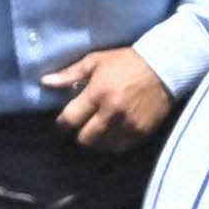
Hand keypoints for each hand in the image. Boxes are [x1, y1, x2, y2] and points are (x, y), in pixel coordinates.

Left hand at [42, 47, 173, 152]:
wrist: (165, 66)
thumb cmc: (126, 61)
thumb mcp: (95, 61)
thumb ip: (69, 75)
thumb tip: (44, 83)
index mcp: (98, 94)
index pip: (70, 120)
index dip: (62, 124)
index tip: (63, 121)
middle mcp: (112, 112)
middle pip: (85, 138)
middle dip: (78, 134)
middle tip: (81, 126)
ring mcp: (129, 124)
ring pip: (102, 146)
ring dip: (96, 140)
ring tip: (96, 130)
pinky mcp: (143, 132)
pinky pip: (121, 147)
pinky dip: (113, 143)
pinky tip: (111, 133)